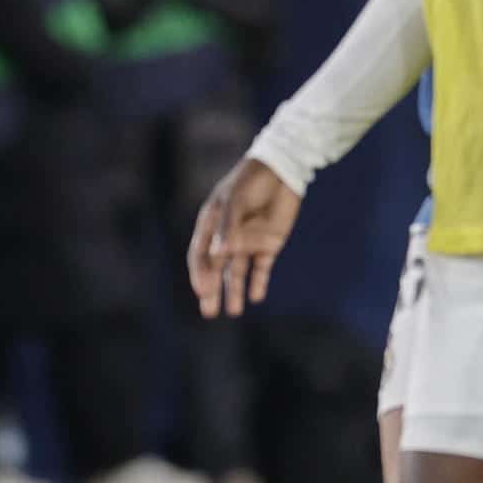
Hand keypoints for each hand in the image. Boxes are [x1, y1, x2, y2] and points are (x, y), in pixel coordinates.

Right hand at [187, 157, 302, 318]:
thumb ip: (228, 227)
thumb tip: (218, 254)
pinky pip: (261, 268)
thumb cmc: (251, 181)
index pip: (201, 253)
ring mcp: (249, 241)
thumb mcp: (236, 200)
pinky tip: (256, 296)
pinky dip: (259, 282)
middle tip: (208, 312)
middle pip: (217, 268)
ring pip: (238, 272)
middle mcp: (228, 236)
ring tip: (233, 311)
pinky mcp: (269, 244)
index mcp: (212, 223)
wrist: (282, 170)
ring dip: (234, 291)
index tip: (203, 291)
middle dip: (213, 290)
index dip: (200, 273)